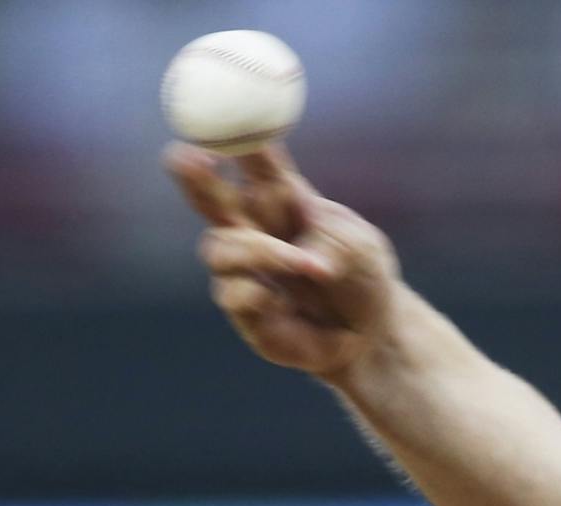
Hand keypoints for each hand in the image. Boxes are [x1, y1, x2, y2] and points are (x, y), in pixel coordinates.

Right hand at [164, 142, 399, 380]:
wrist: (373, 334)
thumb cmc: (363, 278)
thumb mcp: (361, 247)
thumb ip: (332, 242)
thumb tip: (304, 259)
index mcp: (282, 199)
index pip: (252, 160)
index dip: (237, 137)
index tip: (226, 116)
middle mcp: (253, 228)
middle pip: (208, 194)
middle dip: (191, 173)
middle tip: (187, 157)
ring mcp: (243, 269)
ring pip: (219, 248)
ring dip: (259, 252)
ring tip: (305, 265)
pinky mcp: (244, 310)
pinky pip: (233, 294)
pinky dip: (259, 295)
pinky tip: (283, 304)